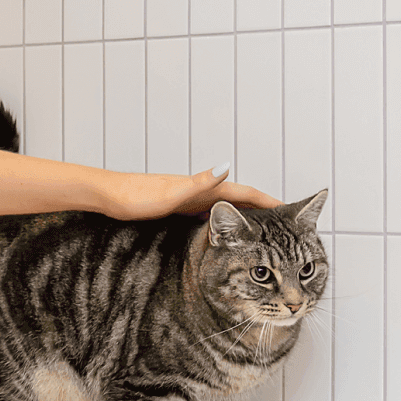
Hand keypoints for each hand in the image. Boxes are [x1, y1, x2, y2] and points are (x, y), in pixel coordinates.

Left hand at [104, 166, 281, 221]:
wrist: (109, 196)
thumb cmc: (135, 195)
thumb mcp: (171, 192)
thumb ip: (200, 182)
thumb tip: (225, 168)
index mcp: (204, 187)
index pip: (245, 193)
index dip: (269, 201)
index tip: (291, 210)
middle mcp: (200, 190)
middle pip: (241, 201)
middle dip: (264, 210)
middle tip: (286, 225)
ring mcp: (190, 199)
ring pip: (227, 209)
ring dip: (246, 217)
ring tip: (265, 230)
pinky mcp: (179, 208)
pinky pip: (211, 216)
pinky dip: (225, 222)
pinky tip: (226, 232)